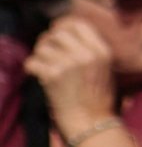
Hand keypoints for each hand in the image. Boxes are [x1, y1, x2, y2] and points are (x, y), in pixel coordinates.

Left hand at [31, 19, 117, 135]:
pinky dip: (32, 68)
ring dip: (40, 56)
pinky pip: (32, 62)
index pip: (77, 24)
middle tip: (47, 53)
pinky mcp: (52, 75)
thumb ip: (89, 50)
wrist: (92, 121)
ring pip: (42, 47)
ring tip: (45, 66)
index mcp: (102, 50)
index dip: (63, 26)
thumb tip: (65, 34)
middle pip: (57, 33)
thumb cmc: (98, 97)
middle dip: (48, 41)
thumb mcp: (105, 68)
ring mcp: (68, 63)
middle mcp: (86, 54)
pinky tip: (39, 76)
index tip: (57, 35)